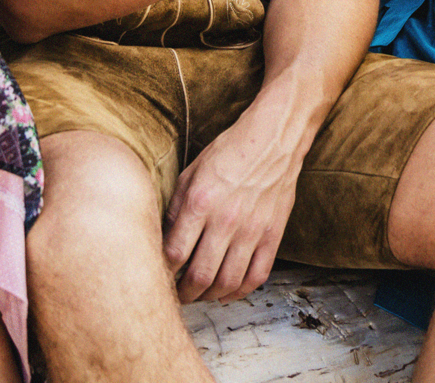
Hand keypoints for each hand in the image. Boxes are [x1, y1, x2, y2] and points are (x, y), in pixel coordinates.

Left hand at [163, 106, 300, 303]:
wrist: (274, 137)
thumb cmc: (231, 150)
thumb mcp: (192, 171)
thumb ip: (176, 207)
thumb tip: (163, 240)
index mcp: (200, 202)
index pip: (174, 255)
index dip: (163, 272)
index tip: (159, 275)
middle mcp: (225, 219)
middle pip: (198, 277)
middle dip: (183, 294)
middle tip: (177, 295)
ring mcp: (252, 229)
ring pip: (226, 282)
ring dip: (208, 296)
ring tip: (200, 294)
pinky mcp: (273, 234)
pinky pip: (257, 276)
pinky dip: (240, 292)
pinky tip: (228, 291)